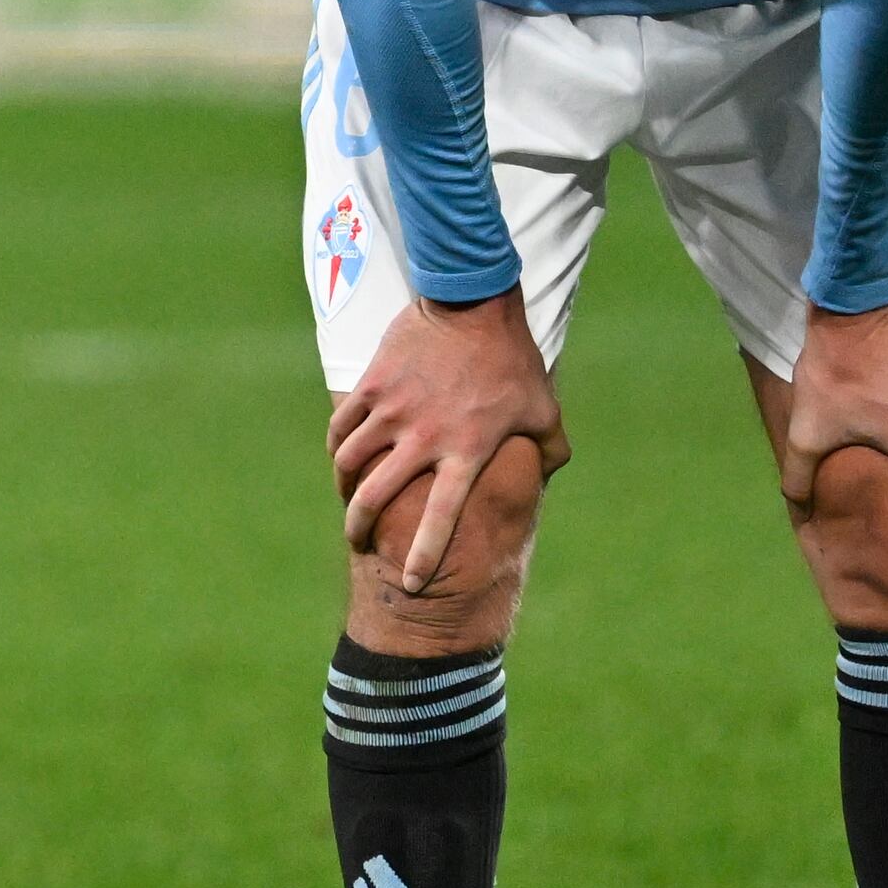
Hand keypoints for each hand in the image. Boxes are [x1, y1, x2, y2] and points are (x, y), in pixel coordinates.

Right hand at [326, 292, 565, 592]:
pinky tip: (340, 453)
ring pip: (350, 464)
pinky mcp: (371, 386)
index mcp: (466, 451)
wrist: (471, 302)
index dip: (424, 555)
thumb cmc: (512, 358)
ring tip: (348, 495)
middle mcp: (423, 438)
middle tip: (358, 540)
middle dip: (361, 528)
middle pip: (377, 497)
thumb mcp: (543, 406)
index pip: (440, 517)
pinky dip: (337, 446)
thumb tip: (550, 473)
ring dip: (345, 487)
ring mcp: (392, 412)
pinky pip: (342, 426)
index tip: (410, 585)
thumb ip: (548, 447)